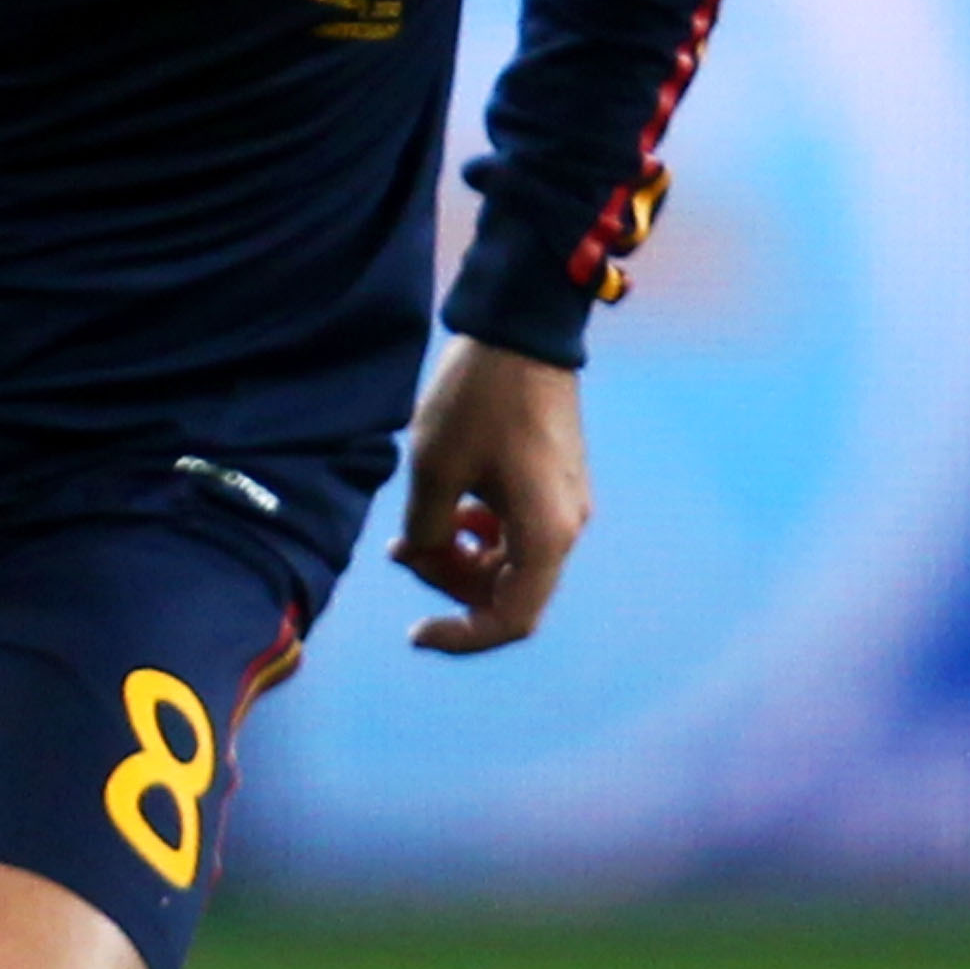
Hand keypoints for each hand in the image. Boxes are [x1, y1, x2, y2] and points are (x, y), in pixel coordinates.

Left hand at [391, 339, 590, 655]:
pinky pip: (516, 532)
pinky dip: (478, 533)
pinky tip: (448, 507)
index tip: (415, 632)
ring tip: (414, 531)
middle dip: (449, 583)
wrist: (521, 332)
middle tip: (404, 550)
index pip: (510, 620)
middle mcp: (566, 528)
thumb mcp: (434, 470)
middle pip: (506, 593)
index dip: (461, 637)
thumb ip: (427, 532)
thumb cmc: (478, 399)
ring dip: (459, 558)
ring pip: (508, 563)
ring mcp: (564, 506)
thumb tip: (423, 557)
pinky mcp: (554, 484)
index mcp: (544, 534)